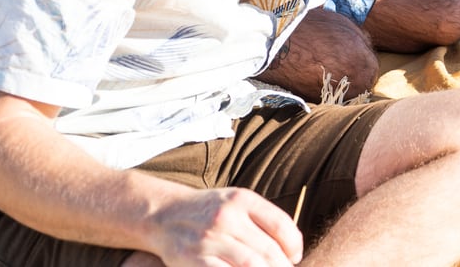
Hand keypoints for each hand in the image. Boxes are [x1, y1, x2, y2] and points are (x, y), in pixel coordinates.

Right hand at [150, 187, 302, 266]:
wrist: (165, 214)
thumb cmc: (210, 211)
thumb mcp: (237, 203)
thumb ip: (263, 220)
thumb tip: (292, 250)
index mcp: (242, 199)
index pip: (280, 224)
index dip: (294, 245)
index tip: (295, 257)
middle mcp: (226, 216)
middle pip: (267, 250)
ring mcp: (209, 239)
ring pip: (251, 265)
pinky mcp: (193, 259)